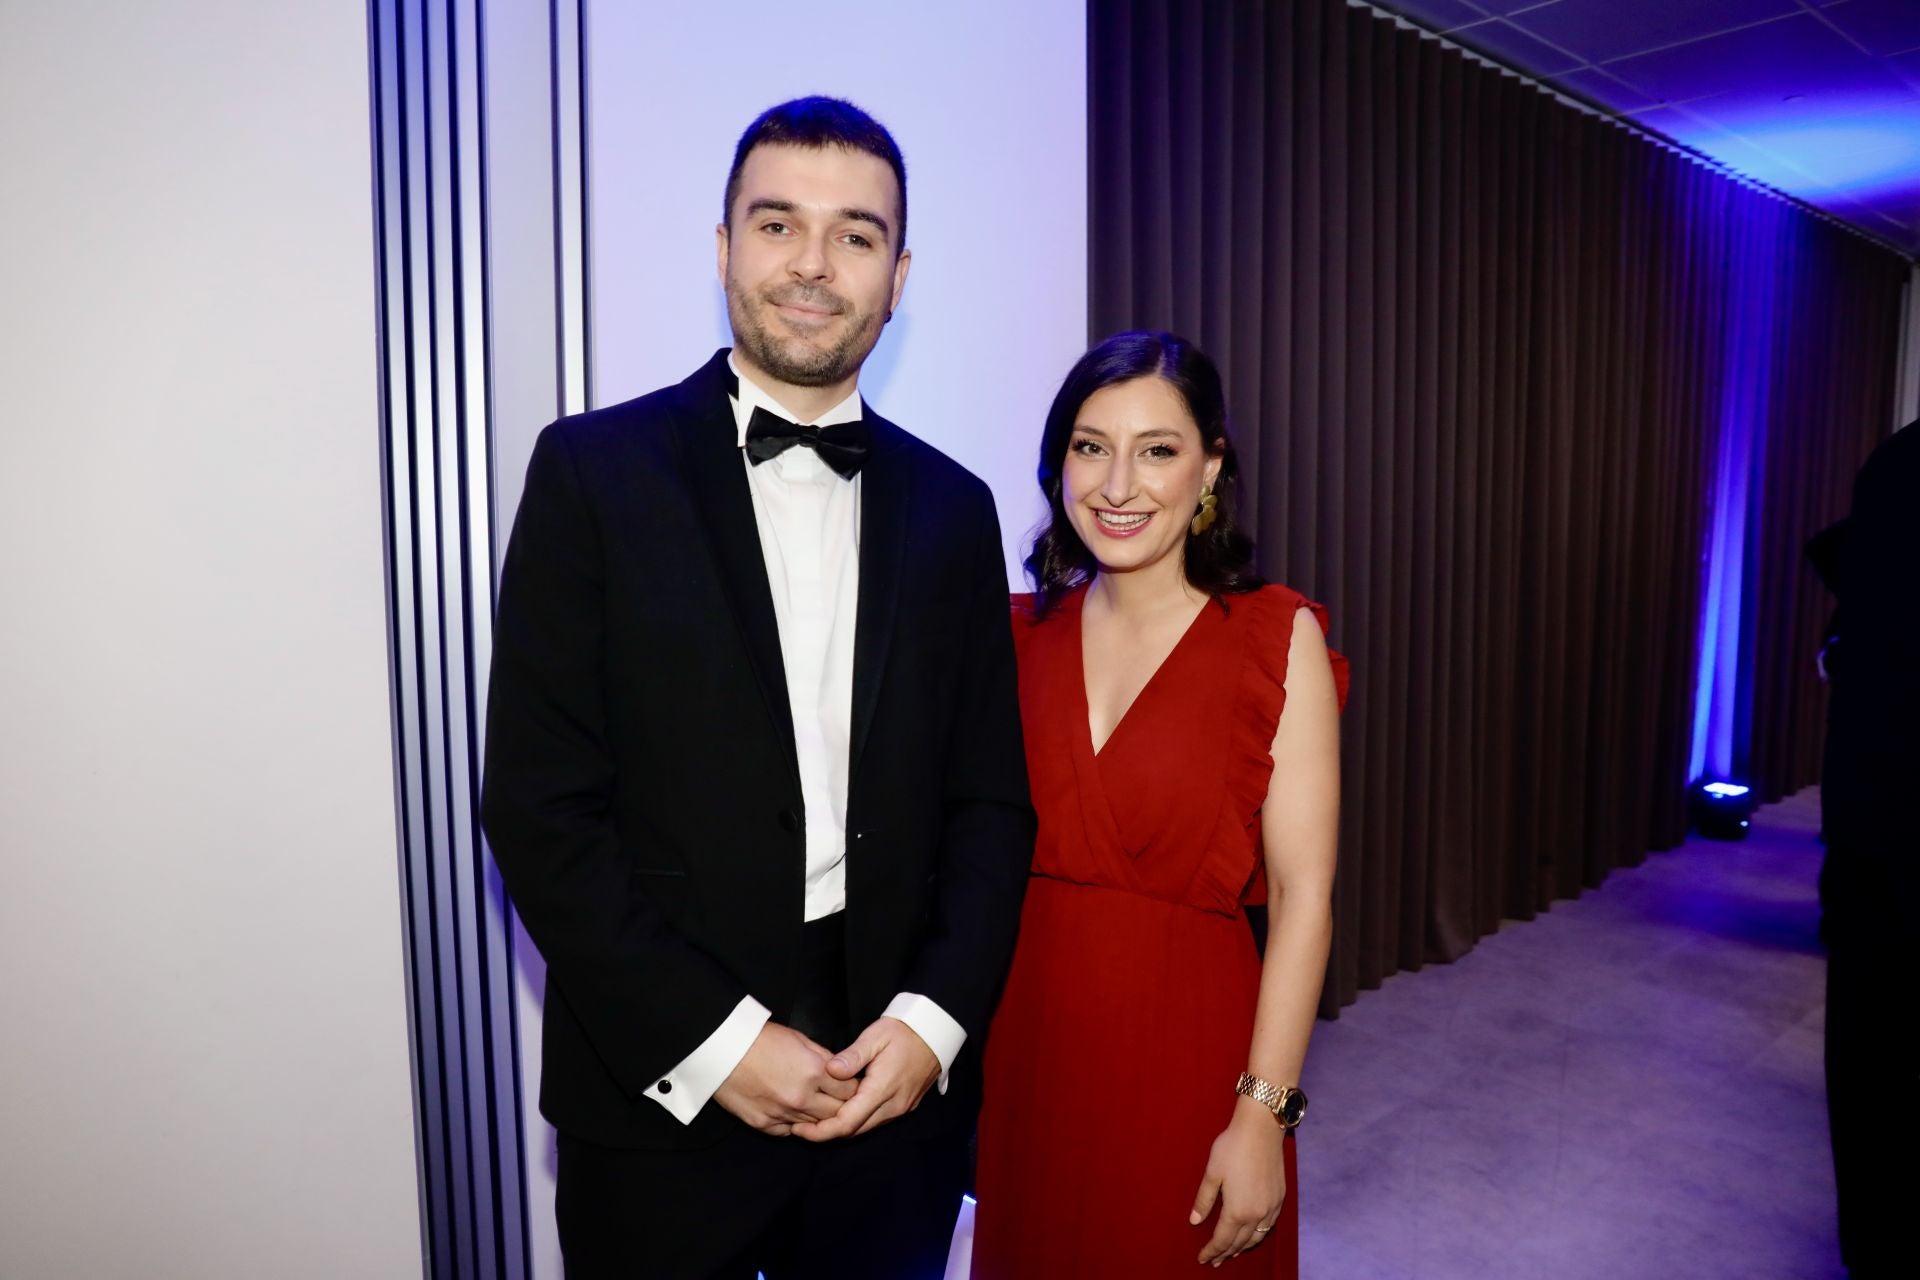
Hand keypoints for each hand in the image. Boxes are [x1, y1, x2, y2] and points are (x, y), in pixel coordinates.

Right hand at [711, 1021, 857, 1135]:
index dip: (852, 1088)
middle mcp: (802, 1098)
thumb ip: (823, 1057)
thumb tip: (839, 1071)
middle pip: (836, 1114)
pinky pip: (788, 1132)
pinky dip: (793, 1124)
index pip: (850, 1091)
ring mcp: (782, 1114)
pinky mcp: (763, 1125)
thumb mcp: (799, 1039)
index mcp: (814, 1072)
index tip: (849, 1087)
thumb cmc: (760, 1038)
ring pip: (814, 1126)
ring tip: (812, 1104)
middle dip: (840, 1107)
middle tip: (835, 1100)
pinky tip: (790, 1111)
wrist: (721, 1049)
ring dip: (817, 1117)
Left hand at [790, 1016, 939, 1141]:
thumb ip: (853, 1056)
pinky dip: (856, 1121)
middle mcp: (892, 1106)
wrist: (935, 1032)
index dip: (821, 1131)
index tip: (799, 1129)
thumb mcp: (876, 1036)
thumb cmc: (904, 1031)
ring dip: (841, 1128)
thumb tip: (830, 1070)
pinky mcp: (904, 1106)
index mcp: (882, 1090)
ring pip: (865, 1128)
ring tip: (816, 1121)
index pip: (847, 1122)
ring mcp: (900, 1108)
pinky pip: (875, 1121)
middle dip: (826, 1133)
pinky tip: (841, 1111)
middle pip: (854, 1131)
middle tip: (800, 1127)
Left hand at [1190, 1100, 1288, 1265]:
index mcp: (1237, 1210)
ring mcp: (1271, 1207)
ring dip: (1243, 1247)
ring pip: (1256, 1237)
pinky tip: (1253, 1234)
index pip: (1222, 1240)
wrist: (1261, 1129)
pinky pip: (1269, 1226)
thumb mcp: (1212, 1173)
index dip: (1211, 1251)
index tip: (1202, 1259)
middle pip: (1239, 1242)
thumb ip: (1203, 1200)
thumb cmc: (1233, 1147)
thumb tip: (1194, 1221)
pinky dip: (1258, 1235)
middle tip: (1215, 1260)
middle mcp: (1256, 1214)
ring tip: (1232, 1252)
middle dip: (1225, 1253)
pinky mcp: (1280, 1198)